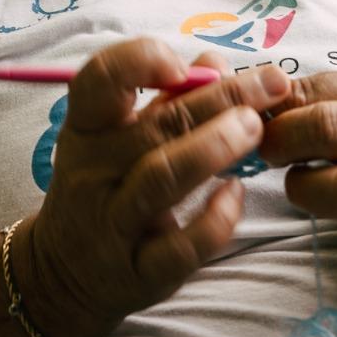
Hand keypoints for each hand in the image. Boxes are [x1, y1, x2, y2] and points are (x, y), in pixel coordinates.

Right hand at [15, 39, 290, 336]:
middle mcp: (93, 173)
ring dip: (214, 147)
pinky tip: (236, 194)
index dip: (140, 62)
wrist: (64, 274)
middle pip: (156, 125)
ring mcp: (112, 225)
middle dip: (220, 97)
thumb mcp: (118, 140)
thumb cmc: (105, 187)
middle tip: (272, 83)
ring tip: (255, 128)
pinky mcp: (139, 274)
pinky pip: (182, 246)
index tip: (182, 65)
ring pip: (162, 178)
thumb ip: (167, 100)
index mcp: (86, 129)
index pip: (99, 80)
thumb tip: (216, 64)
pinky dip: (216, 218)